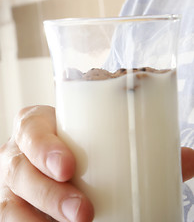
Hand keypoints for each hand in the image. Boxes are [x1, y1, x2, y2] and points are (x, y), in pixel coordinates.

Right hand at [0, 105, 193, 221]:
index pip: (30, 129)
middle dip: (47, 192)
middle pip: (19, 169)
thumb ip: (137, 147)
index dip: (43, 147)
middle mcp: (19, 152)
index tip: (69, 167)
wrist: (53, 154)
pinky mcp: (13, 202)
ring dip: (38, 218)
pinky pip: (13, 219)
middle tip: (83, 212)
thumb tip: (188, 158)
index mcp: (36, 127)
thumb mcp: (96, 138)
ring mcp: (14, 180)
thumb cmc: (76, 143)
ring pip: (11, 201)